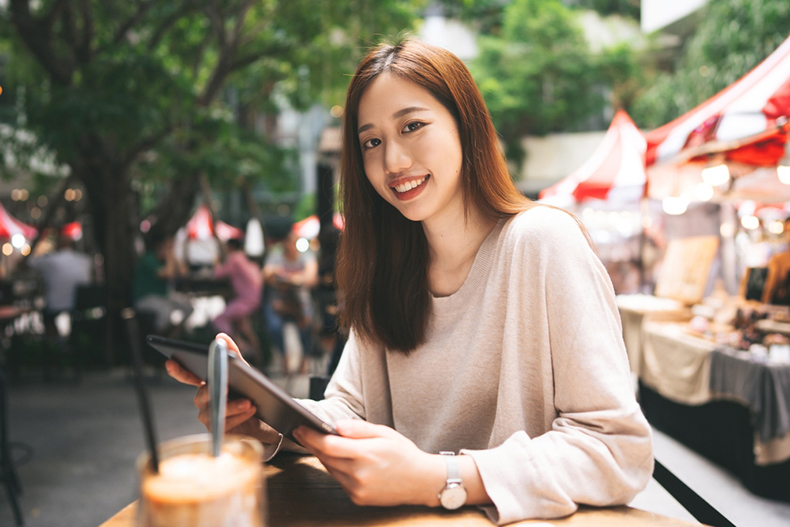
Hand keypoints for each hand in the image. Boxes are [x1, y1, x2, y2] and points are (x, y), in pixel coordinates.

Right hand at [165, 333, 279, 443]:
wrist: (262, 419)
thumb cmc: (248, 392)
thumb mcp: (243, 371)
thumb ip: (232, 353)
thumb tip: (220, 336)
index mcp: (205, 383)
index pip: (188, 376)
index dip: (178, 370)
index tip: (170, 361)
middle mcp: (202, 399)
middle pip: (204, 393)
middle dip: (216, 388)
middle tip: (227, 385)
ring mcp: (207, 416)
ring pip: (215, 409)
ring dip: (233, 405)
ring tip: (248, 401)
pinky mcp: (216, 430)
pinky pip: (224, 422)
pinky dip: (239, 416)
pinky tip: (251, 409)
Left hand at [292, 420, 443, 506]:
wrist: (421, 481)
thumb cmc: (404, 454)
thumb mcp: (385, 433)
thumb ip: (359, 429)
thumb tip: (336, 425)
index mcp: (366, 454)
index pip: (329, 444)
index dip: (311, 436)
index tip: (300, 428)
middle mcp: (360, 474)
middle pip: (325, 457)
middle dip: (312, 444)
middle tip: (302, 432)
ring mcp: (358, 489)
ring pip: (330, 469)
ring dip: (323, 456)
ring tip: (320, 443)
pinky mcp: (358, 498)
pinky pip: (339, 480)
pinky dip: (336, 469)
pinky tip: (340, 460)